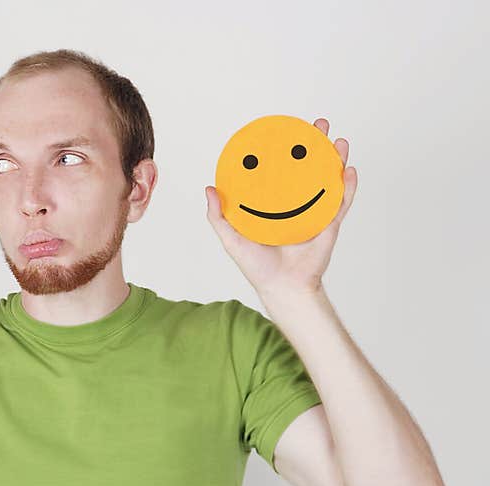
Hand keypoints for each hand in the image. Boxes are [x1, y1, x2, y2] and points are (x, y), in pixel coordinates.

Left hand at [205, 117, 356, 297]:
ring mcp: (315, 213)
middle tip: (317, 125)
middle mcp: (297, 205)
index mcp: (276, 204)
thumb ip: (218, 215)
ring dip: (337, 158)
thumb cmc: (256, 266)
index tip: (285, 130)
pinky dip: (348, 186)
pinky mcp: (330, 225)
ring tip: (339, 141)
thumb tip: (209, 188)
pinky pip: (342, 202)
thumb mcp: (231, 238)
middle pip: (309, 167)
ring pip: (330, 179)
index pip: (281, 170)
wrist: (282, 287)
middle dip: (316, 144)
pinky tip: (349, 170)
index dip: (284, 150)